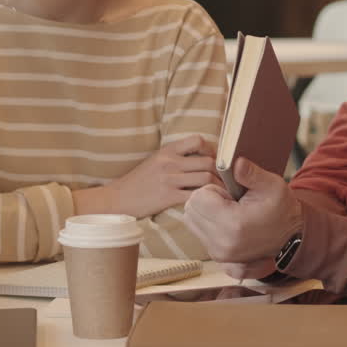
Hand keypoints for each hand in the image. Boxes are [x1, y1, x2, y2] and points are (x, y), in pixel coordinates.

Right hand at [75, 136, 221, 218]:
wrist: (117, 199)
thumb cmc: (138, 181)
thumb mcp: (155, 160)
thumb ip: (176, 156)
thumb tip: (202, 157)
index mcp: (167, 150)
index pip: (198, 140)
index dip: (212, 150)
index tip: (217, 162)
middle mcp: (170, 162)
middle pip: (208, 162)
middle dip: (222, 173)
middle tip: (230, 182)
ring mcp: (169, 179)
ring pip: (205, 179)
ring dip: (219, 188)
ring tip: (225, 195)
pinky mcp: (168, 197)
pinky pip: (195, 197)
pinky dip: (206, 200)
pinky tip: (211, 205)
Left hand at [183, 158, 303, 265]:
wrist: (290, 236)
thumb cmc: (281, 208)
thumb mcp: (272, 185)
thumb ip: (251, 173)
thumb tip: (236, 162)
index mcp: (233, 225)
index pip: (199, 198)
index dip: (213, 190)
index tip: (231, 194)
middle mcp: (222, 243)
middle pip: (191, 209)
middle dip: (207, 200)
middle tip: (230, 202)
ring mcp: (218, 253)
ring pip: (191, 220)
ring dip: (205, 211)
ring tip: (229, 211)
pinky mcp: (216, 256)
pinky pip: (197, 231)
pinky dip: (207, 222)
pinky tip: (227, 221)